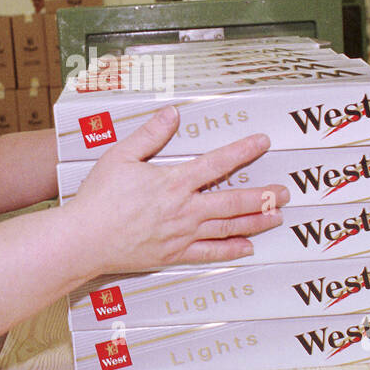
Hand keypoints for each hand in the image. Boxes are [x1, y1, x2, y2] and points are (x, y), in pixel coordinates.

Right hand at [62, 106, 288, 275]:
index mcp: (173, 182)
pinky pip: (209, 253)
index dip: (243, 151)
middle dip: (263, 195)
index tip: (262, 142)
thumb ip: (150, 135)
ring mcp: (182, 234)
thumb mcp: (121, 157)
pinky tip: (247, 247)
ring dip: (256, 221)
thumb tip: (172, 114)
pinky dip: (231, 249)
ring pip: (228, 227)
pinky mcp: (174, 254)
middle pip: (233, 201)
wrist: (84, 239)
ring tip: (277, 216)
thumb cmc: (99, 198)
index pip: (217, 163)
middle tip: (285, 192)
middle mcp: (184, 209)